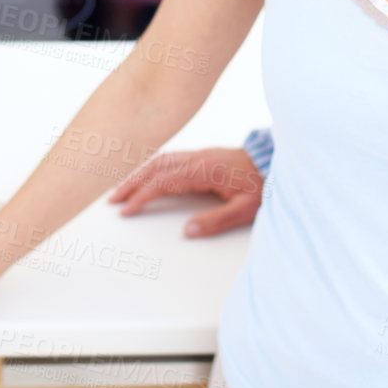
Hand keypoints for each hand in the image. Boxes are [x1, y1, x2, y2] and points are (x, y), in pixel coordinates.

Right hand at [108, 147, 262, 237]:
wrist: (275, 162)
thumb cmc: (262, 184)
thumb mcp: (245, 208)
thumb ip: (216, 221)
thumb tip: (187, 232)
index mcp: (203, 170)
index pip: (163, 182)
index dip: (142, 195)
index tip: (127, 210)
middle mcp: (196, 159)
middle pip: (154, 167)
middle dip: (131, 183)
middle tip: (113, 200)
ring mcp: (198, 155)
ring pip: (160, 160)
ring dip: (139, 173)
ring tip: (122, 189)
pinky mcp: (201, 156)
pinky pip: (169, 159)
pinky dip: (152, 167)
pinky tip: (146, 176)